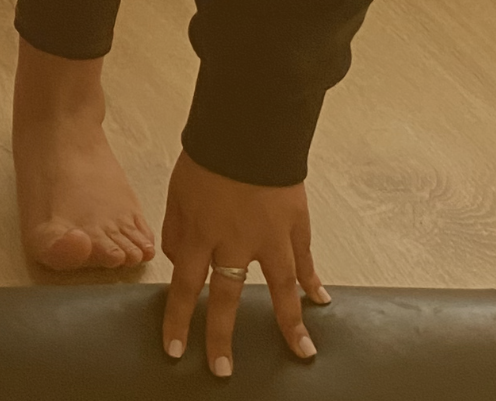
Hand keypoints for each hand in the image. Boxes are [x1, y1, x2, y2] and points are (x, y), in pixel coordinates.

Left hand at [160, 150, 330, 377]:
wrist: (247, 124)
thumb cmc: (207, 156)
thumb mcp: (177, 192)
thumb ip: (175, 231)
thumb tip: (177, 262)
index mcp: (200, 232)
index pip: (186, 288)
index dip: (180, 321)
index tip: (176, 351)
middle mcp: (235, 241)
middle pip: (228, 299)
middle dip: (223, 338)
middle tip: (223, 372)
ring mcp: (270, 234)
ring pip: (280, 287)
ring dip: (290, 324)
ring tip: (303, 354)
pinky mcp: (294, 222)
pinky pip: (304, 258)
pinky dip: (312, 280)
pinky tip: (319, 302)